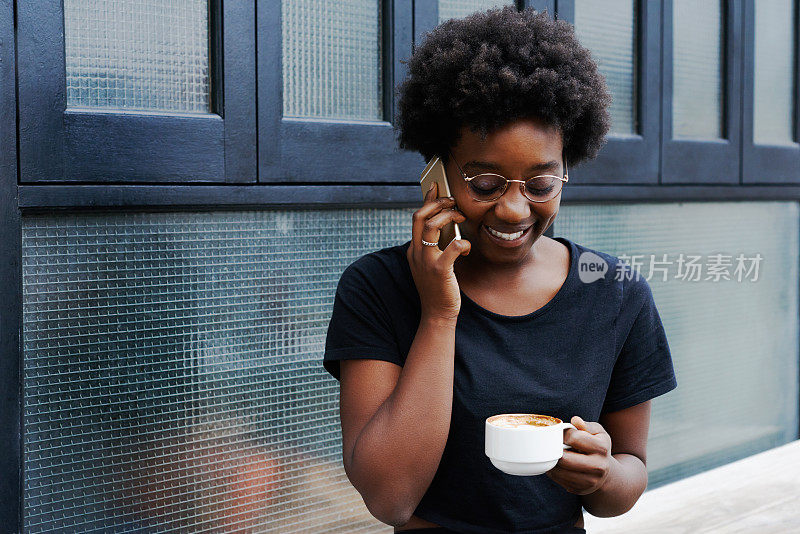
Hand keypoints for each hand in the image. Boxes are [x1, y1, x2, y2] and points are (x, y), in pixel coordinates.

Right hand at [407, 181, 469, 321]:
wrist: (437, 313)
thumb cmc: (439, 287)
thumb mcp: (432, 263)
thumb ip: (435, 246)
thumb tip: (448, 226)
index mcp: (414, 250)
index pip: (417, 218)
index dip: (427, 200)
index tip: (435, 187)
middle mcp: (416, 253)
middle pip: (420, 217)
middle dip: (437, 203)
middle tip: (453, 200)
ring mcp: (426, 261)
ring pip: (432, 227)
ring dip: (448, 216)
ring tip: (461, 216)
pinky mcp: (439, 271)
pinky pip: (453, 247)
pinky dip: (463, 243)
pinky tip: (468, 248)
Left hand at [545, 416, 612, 495]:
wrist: (606, 472)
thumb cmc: (597, 447)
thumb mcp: (597, 432)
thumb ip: (586, 425)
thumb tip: (575, 420)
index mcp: (602, 448)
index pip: (574, 438)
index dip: (564, 434)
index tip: (563, 434)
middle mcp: (598, 467)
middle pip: (565, 459)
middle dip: (555, 450)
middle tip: (553, 445)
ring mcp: (589, 481)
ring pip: (559, 471)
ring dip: (552, 461)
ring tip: (554, 454)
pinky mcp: (580, 489)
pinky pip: (558, 480)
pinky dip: (553, 471)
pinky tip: (557, 464)